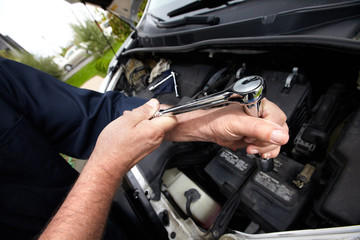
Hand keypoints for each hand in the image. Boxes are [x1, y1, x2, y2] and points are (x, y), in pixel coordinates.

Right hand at [90, 98, 176, 179]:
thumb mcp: (127, 120)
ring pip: (153, 128)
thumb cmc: (115, 146)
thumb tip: (154, 103)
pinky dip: (139, 130)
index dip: (162, 109)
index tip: (151, 108)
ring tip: (129, 124)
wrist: (108, 165)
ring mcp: (151, 145)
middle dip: (149, 115)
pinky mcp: (145, 149)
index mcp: (155, 130)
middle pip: (161, 121)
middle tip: (135, 116)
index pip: (172, 117)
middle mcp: (156, 139)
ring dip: (142, 123)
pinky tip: (128, 132)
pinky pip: (147, 135)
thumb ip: (144, 110)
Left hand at [165, 98, 288, 158]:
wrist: (207, 129)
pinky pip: (269, 145)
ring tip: (250, 146)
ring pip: (276, 140)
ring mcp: (260, 125)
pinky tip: (253, 149)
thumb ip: (259, 129)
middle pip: (280, 131)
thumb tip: (279, 135)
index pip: (278, 120)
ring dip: (265, 148)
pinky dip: (264, 151)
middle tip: (250, 142)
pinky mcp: (257, 135)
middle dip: (266, 141)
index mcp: (260, 104)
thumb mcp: (238, 124)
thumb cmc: (216, 120)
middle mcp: (262, 113)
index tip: (253, 136)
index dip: (269, 131)